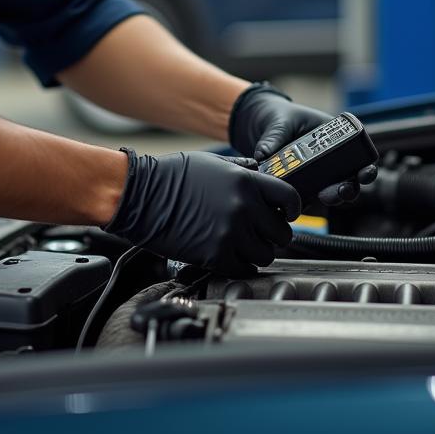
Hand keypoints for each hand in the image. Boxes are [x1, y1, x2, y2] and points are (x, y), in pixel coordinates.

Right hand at [105, 149, 300, 276]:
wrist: (142, 196)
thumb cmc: (173, 176)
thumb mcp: (214, 164)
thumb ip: (243, 172)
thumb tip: (261, 178)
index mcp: (246, 181)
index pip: (290, 199)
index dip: (292, 209)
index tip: (286, 215)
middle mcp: (243, 208)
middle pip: (281, 233)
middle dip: (273, 235)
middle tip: (260, 234)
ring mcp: (230, 233)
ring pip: (266, 255)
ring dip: (257, 252)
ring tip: (242, 245)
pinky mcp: (215, 256)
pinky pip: (244, 269)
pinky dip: (241, 266)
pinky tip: (231, 256)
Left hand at [228, 83, 377, 205]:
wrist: (264, 127)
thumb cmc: (280, 119)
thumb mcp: (280, 122)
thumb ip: (274, 137)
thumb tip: (263, 154)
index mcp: (336, 139)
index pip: (360, 156)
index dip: (367, 168)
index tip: (365, 173)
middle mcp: (332, 161)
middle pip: (349, 180)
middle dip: (350, 189)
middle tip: (343, 191)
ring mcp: (318, 176)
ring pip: (332, 193)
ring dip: (333, 198)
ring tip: (326, 197)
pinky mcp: (303, 187)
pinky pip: (308, 199)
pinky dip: (307, 204)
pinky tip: (301, 205)